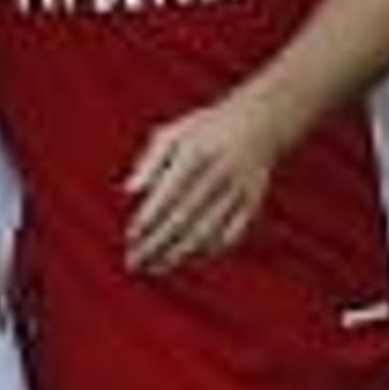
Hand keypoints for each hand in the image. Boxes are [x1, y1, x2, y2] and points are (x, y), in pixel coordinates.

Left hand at [121, 88, 292, 274]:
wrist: (259, 122)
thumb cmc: (206, 129)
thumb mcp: (174, 133)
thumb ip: (150, 161)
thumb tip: (129, 191)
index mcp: (194, 155)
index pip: (165, 195)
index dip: (147, 220)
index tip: (130, 238)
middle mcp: (217, 174)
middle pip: (182, 219)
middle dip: (156, 245)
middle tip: (135, 262)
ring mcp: (237, 191)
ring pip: (206, 232)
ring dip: (178, 255)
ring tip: (156, 268)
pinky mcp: (253, 203)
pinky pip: (231, 235)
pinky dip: (209, 251)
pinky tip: (188, 259)